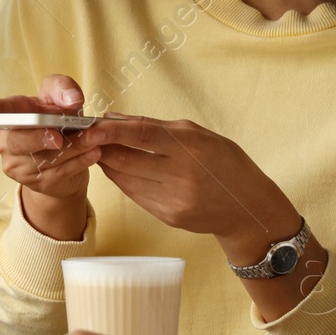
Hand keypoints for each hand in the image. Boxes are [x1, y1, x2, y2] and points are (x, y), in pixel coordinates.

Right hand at [0, 75, 99, 239]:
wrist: (70, 157)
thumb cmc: (60, 120)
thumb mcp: (62, 98)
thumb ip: (64, 89)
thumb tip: (71, 100)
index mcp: (13, 115)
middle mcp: (9, 142)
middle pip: (19, 141)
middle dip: (40, 138)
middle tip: (60, 137)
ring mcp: (18, 166)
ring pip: (44, 158)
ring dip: (73, 149)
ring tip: (93, 140)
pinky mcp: (35, 183)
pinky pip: (58, 172)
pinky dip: (79, 162)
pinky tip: (93, 153)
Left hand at [79, 115, 296, 261]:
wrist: (247, 207)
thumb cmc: (225, 162)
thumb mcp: (198, 134)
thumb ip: (155, 125)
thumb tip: (113, 118)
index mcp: (190, 147)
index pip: (141, 135)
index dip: (110, 131)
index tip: (88, 126)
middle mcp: (181, 174)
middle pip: (126, 160)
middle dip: (101, 148)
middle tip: (87, 138)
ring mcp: (174, 199)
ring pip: (125, 179)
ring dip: (109, 164)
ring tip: (102, 151)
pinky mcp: (168, 216)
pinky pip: (135, 194)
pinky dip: (123, 180)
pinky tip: (122, 169)